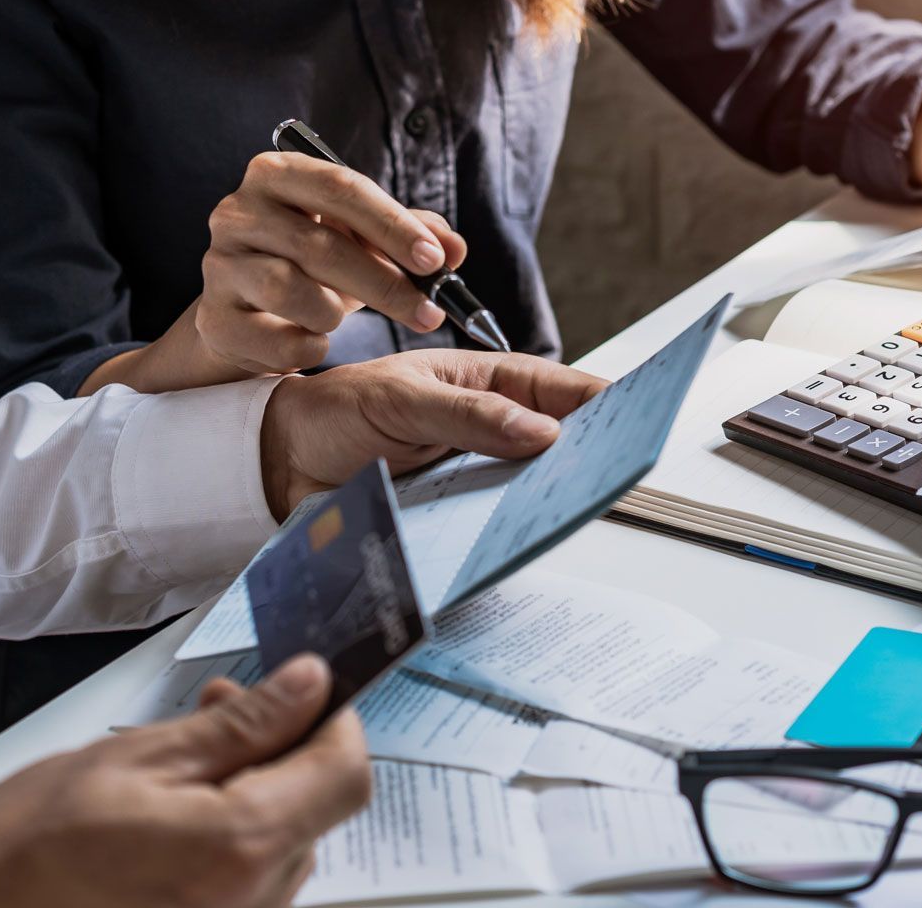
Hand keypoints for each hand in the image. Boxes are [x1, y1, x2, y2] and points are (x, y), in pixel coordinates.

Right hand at [0, 653, 368, 907]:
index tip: (300, 689)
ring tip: (180, 767)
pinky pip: (252, 882)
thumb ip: (240, 725)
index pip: (344, 774)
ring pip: (287, 844)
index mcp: (239, 848)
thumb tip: (312, 685)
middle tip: (218, 708)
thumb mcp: (137, 757)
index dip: (332, 721)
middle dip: (284, 751)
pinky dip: (231, 839)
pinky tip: (173, 818)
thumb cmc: (27, 844)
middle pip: (318, 809)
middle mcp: (254, 905)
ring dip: (255, 794)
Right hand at [82, 152, 469, 392]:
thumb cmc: (312, 263)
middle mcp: (238, 211)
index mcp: (277, 173)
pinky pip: (272, 338)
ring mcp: (219, 264)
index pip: (340, 187)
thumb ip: (411, 236)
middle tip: (430, 312)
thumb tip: (454, 249)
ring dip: (334, 313)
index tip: (434, 260)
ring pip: (291, 290)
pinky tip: (314, 342)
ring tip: (342, 318)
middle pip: (320, 244)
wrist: (247, 311)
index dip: (392, 225)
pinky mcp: (212, 316)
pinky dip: (305, 345)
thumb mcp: (361, 239)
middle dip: (385, 283)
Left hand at [259, 348, 606, 516]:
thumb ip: (468, 415)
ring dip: (553, 497)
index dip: (604, 400)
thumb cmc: (338, 412)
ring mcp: (475, 471)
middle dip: (591, 455)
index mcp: (486, 382)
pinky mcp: (456, 512)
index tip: (640, 415)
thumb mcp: (400, 401)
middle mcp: (489, 426)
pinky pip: (496, 521)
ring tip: (578, 510)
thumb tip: (543, 434)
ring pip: (533, 485)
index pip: (560, 389)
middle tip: (621, 473)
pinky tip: (523, 541)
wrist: (281, 463)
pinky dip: (512, 530)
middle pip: (559, 442)